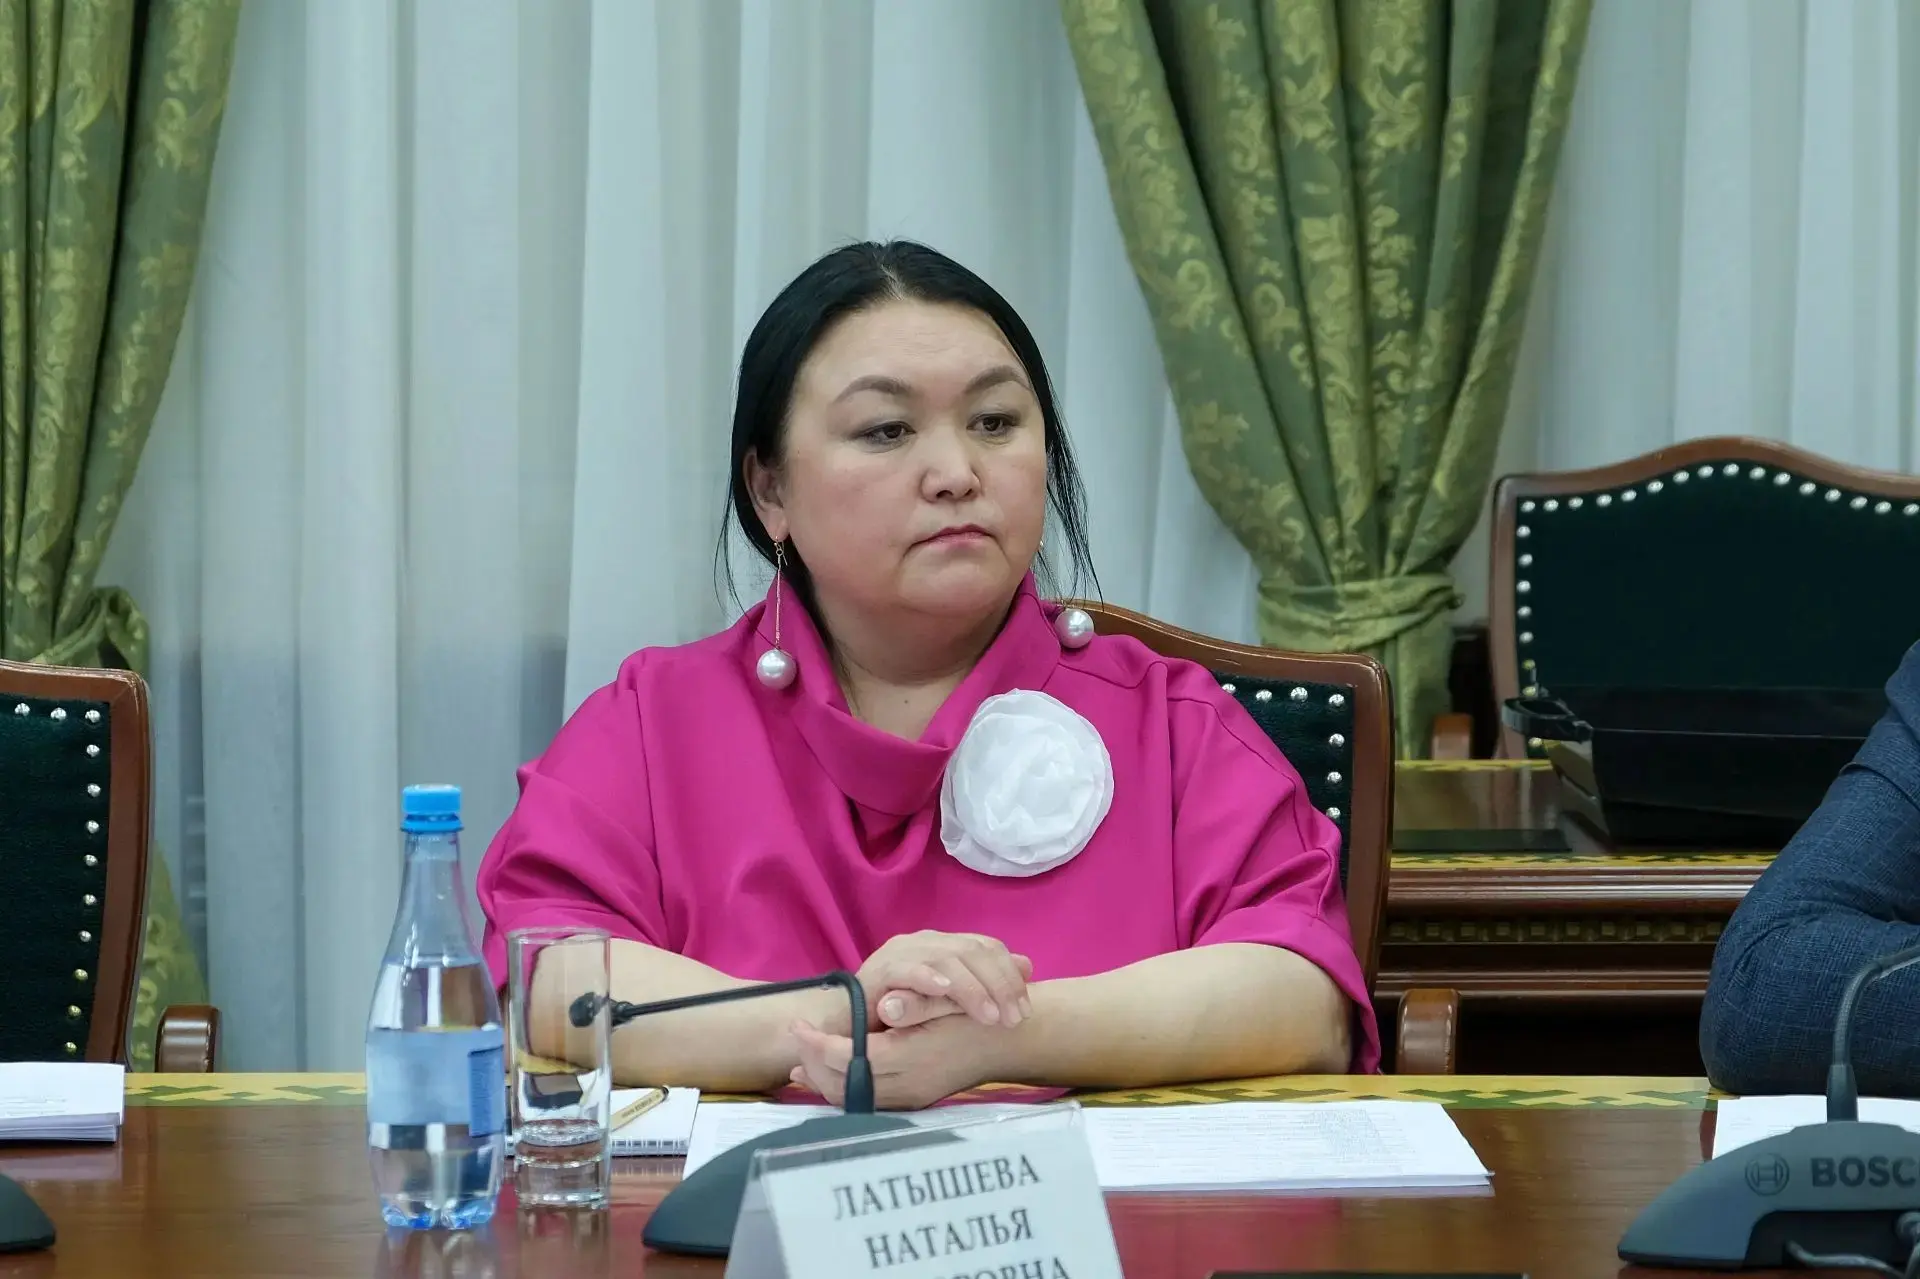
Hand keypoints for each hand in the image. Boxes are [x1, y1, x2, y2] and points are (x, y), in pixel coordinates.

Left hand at [788, 1015, 1000, 1110]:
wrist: (1007, 1041)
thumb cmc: (978, 1014)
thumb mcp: (950, 1000)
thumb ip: (916, 1003)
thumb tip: (884, 1005)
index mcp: (910, 1057)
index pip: (849, 1057)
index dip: (818, 1043)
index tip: (798, 1025)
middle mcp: (907, 1085)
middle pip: (843, 1084)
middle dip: (813, 1063)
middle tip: (796, 1039)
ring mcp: (910, 1098)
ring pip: (852, 1099)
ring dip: (823, 1081)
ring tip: (801, 1063)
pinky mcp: (912, 1102)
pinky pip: (866, 1103)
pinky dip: (842, 1090)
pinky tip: (827, 1079)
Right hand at [857, 931, 1032, 1029]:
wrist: (845, 1022)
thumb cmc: (900, 1014)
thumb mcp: (949, 1000)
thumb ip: (983, 982)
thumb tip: (1028, 966)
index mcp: (942, 944)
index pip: (986, 947)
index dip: (1010, 975)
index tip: (1026, 1008)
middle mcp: (924, 942)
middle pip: (972, 951)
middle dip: (999, 985)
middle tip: (1015, 1018)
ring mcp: (900, 953)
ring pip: (946, 960)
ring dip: (973, 989)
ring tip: (991, 1017)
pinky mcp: (878, 971)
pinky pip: (908, 969)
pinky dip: (928, 978)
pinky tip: (946, 992)